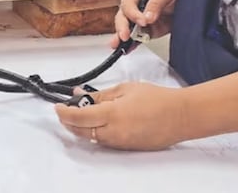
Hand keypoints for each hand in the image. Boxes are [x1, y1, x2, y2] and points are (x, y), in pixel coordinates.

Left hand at [54, 82, 189, 150]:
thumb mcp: (125, 89)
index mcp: (111, 114)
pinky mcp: (127, 148)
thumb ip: (101, 94)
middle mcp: (113, 132)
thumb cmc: (157, 99)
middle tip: (65, 111)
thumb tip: (80, 94)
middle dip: (69, 122)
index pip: (78, 117)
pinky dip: (96, 132)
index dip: (64, 113)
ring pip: (92, 138)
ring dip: (82, 127)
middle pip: (81, 131)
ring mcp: (120, 143)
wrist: (180, 116)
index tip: (57, 107)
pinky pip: (105, 142)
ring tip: (81, 113)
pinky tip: (98, 122)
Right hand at [110, 0, 180, 49]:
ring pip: (126, 28)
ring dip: (121, 37)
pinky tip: (128, 48)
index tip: (142, 21)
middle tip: (126, 35)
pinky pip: (136, 38)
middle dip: (122, 26)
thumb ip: (156, 3)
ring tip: (120, 45)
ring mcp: (140, 20)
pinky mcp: (146, 31)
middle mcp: (136, 6)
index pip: (129, 3)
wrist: (188, 2)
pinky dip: (132, 44)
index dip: (133, 13)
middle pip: (123, 16)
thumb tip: (147, 16)